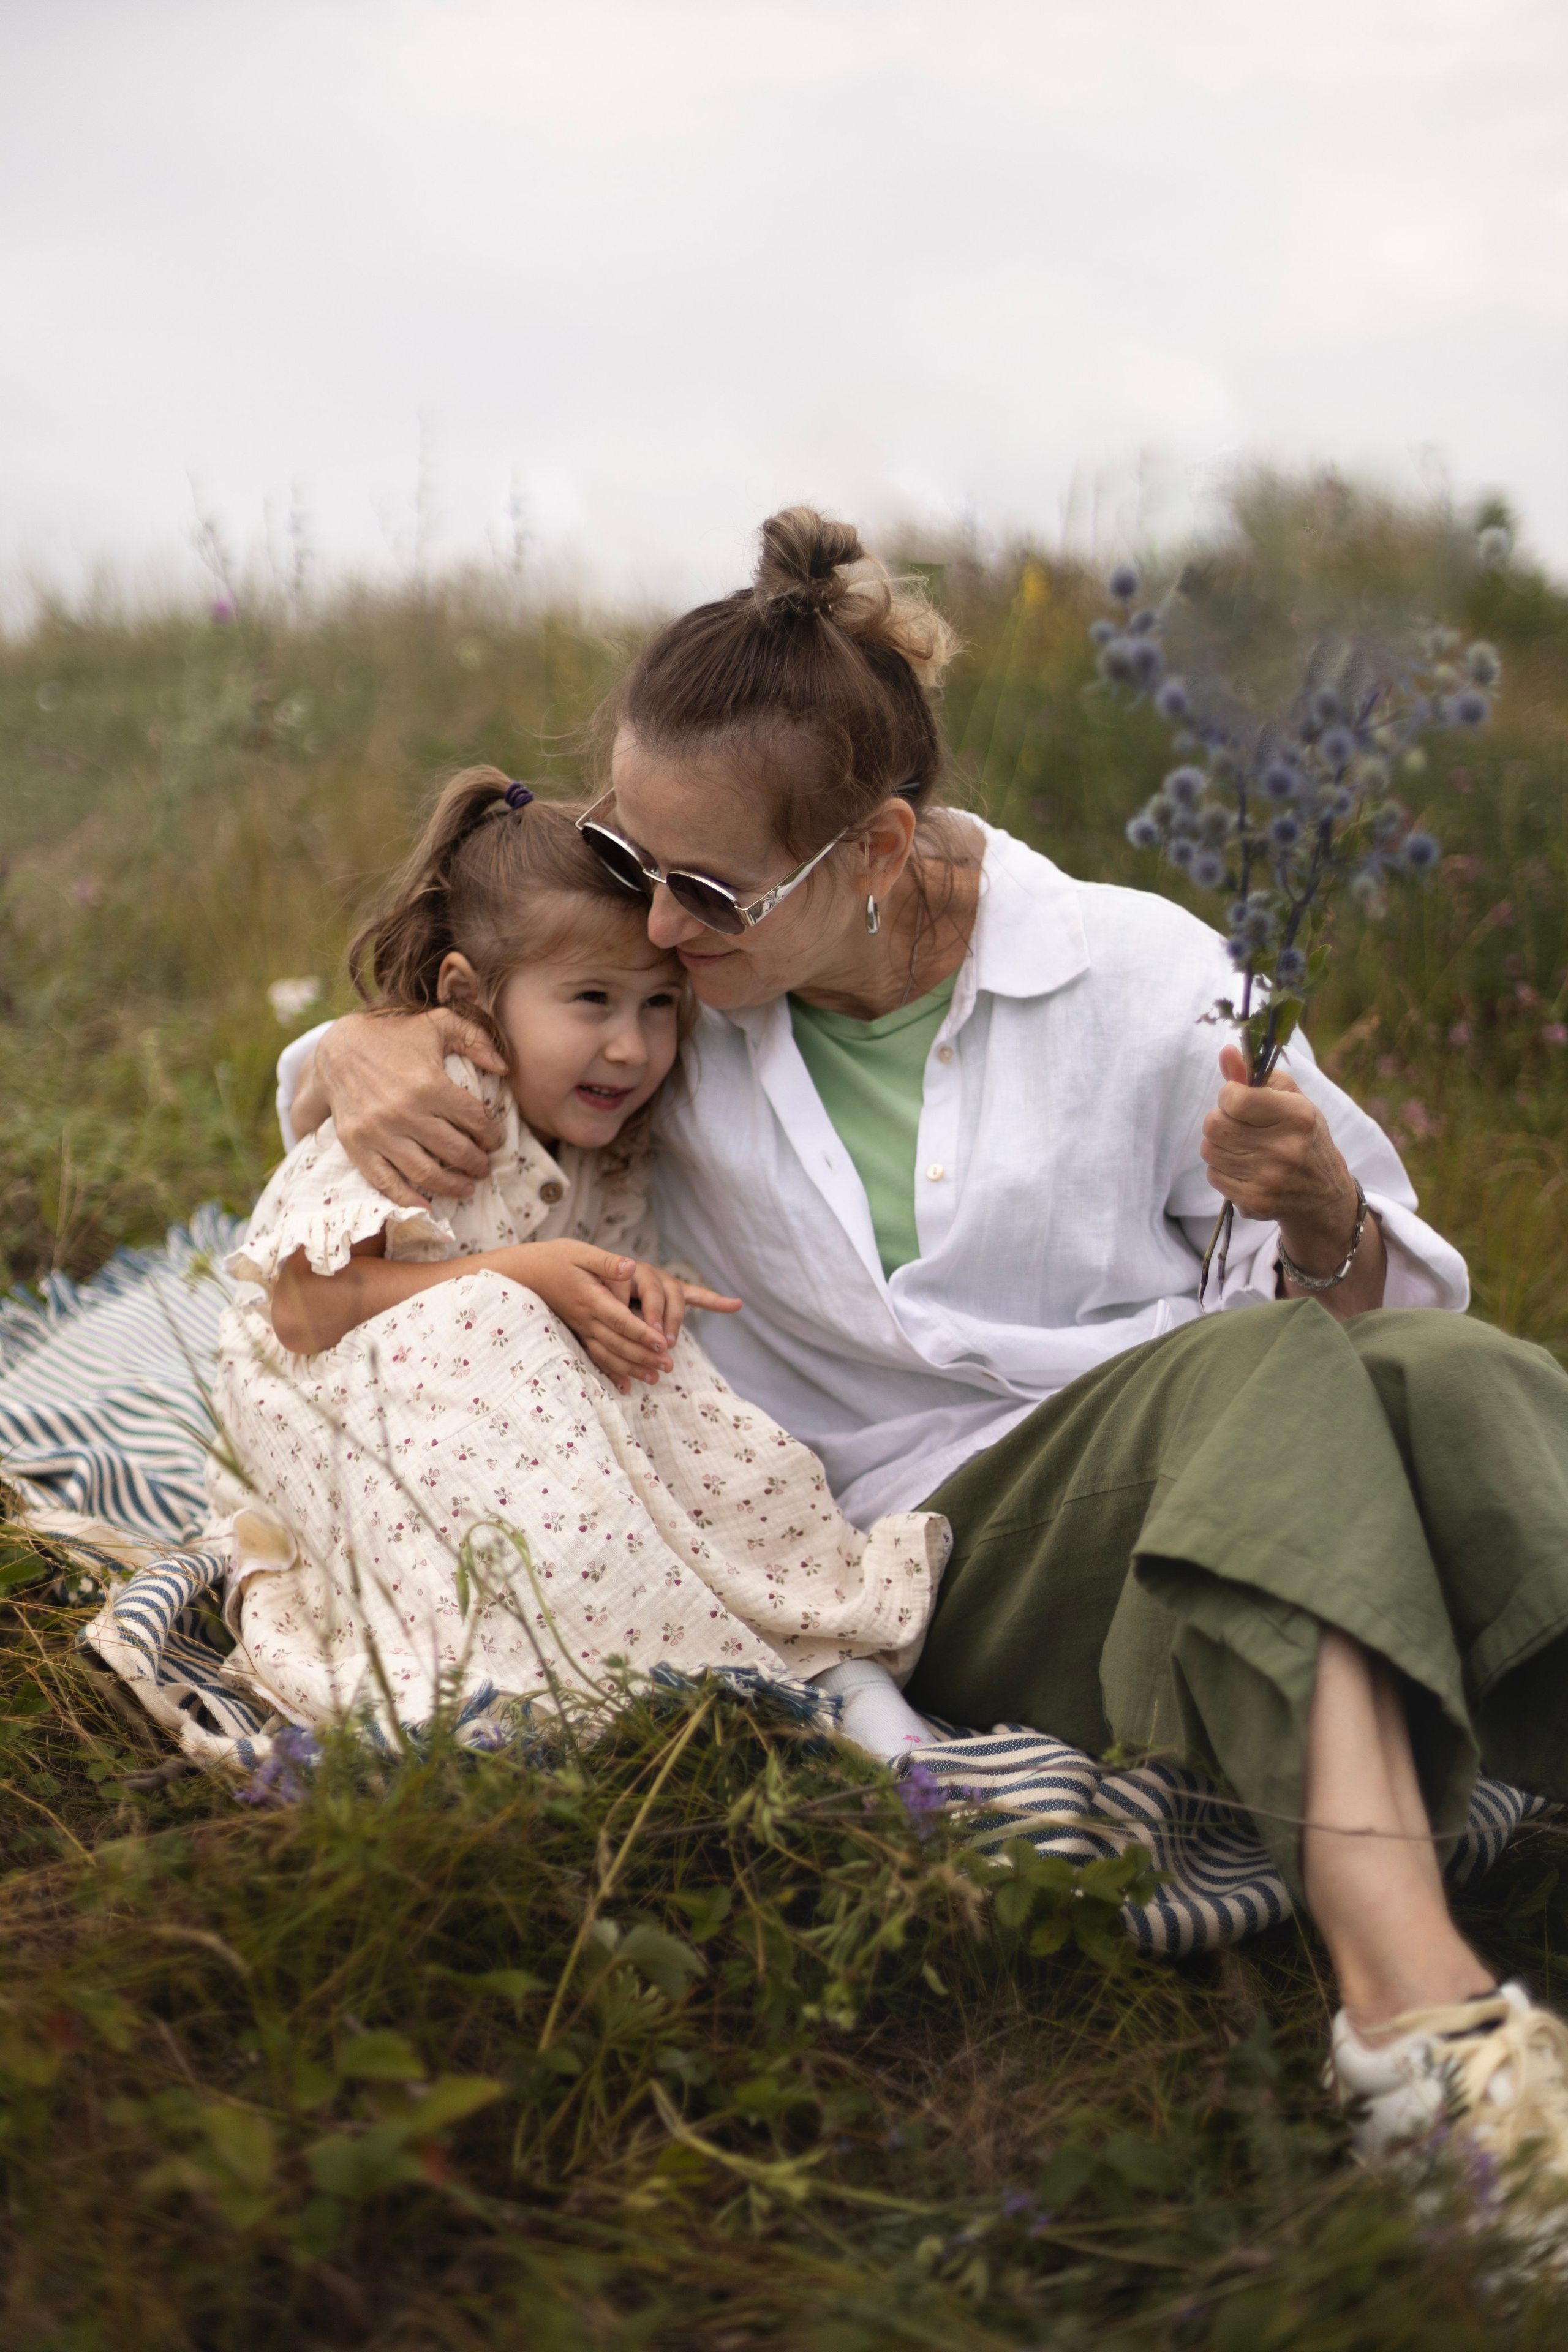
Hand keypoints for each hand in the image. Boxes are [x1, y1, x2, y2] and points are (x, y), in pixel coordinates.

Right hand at [313, 1009, 506, 1206]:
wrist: (338, 1047)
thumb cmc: (395, 1035)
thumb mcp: (439, 1023)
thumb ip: (476, 1039)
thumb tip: (505, 1067)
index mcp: (430, 1084)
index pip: (475, 1121)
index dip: (492, 1135)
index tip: (495, 1141)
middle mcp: (405, 1111)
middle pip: (455, 1151)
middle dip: (477, 1163)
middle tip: (484, 1166)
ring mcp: (379, 1132)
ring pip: (426, 1173)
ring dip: (453, 1185)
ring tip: (466, 1186)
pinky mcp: (357, 1145)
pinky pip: (384, 1182)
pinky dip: (407, 1199)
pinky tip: (426, 1206)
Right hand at [496, 1242, 741, 1393]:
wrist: (524, 1273)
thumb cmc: (555, 1258)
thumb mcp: (581, 1252)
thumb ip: (607, 1261)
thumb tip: (630, 1266)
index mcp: (590, 1298)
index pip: (620, 1320)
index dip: (642, 1333)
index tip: (662, 1343)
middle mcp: (586, 1318)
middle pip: (617, 1343)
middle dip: (644, 1357)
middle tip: (669, 1366)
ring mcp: (581, 1329)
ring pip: (608, 1355)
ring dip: (632, 1369)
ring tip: (655, 1379)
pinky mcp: (578, 1334)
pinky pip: (595, 1358)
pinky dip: (611, 1373)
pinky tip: (625, 1386)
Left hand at [1203, 1044, 1384, 1306]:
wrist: (1324, 1194)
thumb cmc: (1302, 1136)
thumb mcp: (1289, 1099)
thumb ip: (1254, 1074)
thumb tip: (1225, 1052)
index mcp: (1298, 1116)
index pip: (1234, 1098)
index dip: (1229, 1096)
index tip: (1239, 1100)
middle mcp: (1286, 1149)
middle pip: (1214, 1125)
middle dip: (1220, 1120)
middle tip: (1238, 1125)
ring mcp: (1270, 1179)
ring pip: (1209, 1151)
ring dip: (1219, 1146)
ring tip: (1242, 1147)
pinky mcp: (1256, 1202)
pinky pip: (1214, 1176)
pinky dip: (1222, 1170)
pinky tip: (1245, 1169)